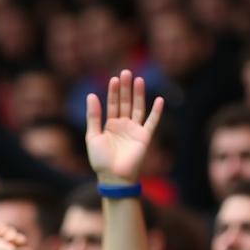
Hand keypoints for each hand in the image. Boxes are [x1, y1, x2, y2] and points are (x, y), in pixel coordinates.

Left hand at [85, 70, 163, 185]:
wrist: (113, 177)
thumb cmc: (100, 160)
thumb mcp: (93, 136)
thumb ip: (93, 116)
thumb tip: (91, 95)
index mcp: (110, 126)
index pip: (112, 104)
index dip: (113, 92)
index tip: (114, 79)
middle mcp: (123, 126)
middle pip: (125, 103)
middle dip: (125, 88)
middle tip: (126, 72)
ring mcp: (134, 130)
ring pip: (138, 108)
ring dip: (139, 94)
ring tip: (138, 80)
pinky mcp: (144, 137)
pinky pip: (152, 122)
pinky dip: (156, 111)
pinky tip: (159, 99)